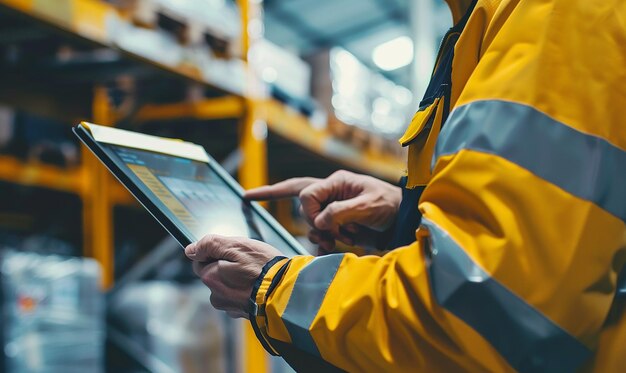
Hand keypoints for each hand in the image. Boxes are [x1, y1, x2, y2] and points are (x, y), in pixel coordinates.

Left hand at [185, 234, 281, 318]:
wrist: (288, 293)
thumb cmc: (264, 268)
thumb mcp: (238, 246)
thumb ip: (210, 245)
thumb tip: (191, 249)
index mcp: (211, 277)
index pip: (201, 260)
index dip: (216, 253)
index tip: (233, 252)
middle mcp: (216, 295)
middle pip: (214, 275)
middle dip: (226, 267)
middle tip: (248, 262)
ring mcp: (229, 307)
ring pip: (227, 287)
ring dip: (237, 280)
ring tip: (256, 275)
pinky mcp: (242, 313)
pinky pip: (238, 298)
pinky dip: (246, 291)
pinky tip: (259, 286)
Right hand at [245, 170, 401, 252]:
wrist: (404, 222)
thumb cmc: (391, 206)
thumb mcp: (369, 206)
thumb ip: (341, 211)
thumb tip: (319, 221)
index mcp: (337, 182)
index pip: (306, 193)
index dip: (309, 212)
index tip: (323, 226)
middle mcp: (332, 193)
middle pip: (301, 200)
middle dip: (308, 220)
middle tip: (327, 234)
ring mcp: (334, 210)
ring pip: (311, 222)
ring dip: (321, 235)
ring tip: (339, 242)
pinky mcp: (338, 225)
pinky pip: (319, 234)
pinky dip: (323, 243)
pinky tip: (333, 248)